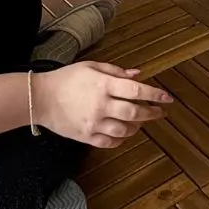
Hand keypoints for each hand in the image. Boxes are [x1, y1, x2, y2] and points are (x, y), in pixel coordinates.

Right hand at [32, 62, 172, 148]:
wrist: (40, 98)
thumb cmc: (67, 78)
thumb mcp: (91, 66)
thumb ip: (116, 71)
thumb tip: (138, 74)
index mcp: (103, 85)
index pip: (136, 90)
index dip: (154, 94)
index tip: (167, 98)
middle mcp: (101, 106)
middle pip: (134, 112)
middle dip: (152, 113)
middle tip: (160, 112)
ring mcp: (94, 123)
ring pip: (125, 130)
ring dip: (137, 126)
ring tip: (141, 121)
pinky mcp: (86, 137)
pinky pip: (110, 142)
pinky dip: (121, 139)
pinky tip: (124, 132)